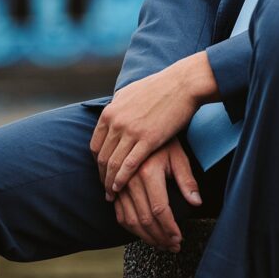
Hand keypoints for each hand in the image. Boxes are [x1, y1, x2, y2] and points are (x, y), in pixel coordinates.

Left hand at [90, 52, 218, 196]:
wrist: (183, 83)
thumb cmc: (160, 86)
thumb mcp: (131, 91)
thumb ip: (119, 104)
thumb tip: (113, 109)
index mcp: (111, 111)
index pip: (96, 144)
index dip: (98, 162)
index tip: (103, 171)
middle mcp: (116, 121)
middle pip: (102, 157)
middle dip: (102, 175)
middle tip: (105, 187)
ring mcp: (131, 130)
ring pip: (113, 164)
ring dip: (109, 182)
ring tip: (111, 194)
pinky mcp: (148, 139)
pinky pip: (129, 165)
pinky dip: (121, 179)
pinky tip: (120, 188)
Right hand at [113, 139, 201, 250]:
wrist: (141, 128)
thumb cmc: (164, 142)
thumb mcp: (179, 156)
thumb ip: (187, 180)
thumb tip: (197, 203)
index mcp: (148, 172)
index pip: (159, 209)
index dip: (169, 228)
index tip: (179, 239)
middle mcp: (131, 180)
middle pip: (144, 218)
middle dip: (159, 237)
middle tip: (172, 246)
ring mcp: (120, 185)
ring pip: (130, 220)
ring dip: (145, 237)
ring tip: (160, 244)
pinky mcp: (115, 188)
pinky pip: (120, 214)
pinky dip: (131, 228)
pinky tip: (144, 234)